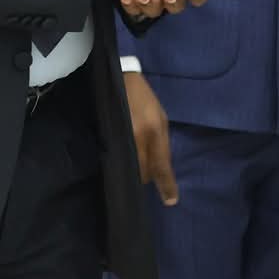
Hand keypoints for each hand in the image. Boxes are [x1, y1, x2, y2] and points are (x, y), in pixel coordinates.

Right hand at [124, 71, 177, 205]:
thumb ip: (161, 143)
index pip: (161, 165)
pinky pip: (117, 158)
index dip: (166, 184)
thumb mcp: (160, 117)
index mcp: (154, 129)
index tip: (171, 201)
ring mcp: (121, 136)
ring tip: (134, 162)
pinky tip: (123, 159)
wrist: (120, 77)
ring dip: (135, 170)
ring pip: (131, 167)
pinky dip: (123, 162)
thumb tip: (161, 167)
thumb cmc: (144, 98)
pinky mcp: (108, 135)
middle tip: (147, 171)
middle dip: (147, 176)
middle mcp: (138, 135)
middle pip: (144, 171)